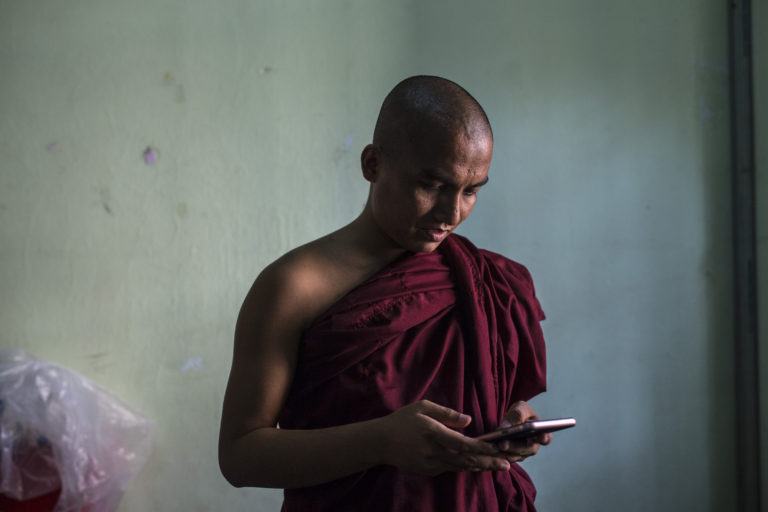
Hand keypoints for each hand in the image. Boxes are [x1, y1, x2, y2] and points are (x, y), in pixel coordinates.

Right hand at [376, 400, 511, 475]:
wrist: (381, 442)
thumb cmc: (403, 420)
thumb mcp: (423, 407)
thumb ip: (446, 413)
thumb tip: (468, 420)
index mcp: (433, 433)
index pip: (462, 443)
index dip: (481, 447)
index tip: (497, 447)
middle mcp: (434, 452)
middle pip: (466, 460)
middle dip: (488, 462)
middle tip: (507, 464)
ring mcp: (431, 464)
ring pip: (461, 467)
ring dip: (480, 467)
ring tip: (499, 466)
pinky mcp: (429, 471)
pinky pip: (451, 469)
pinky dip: (466, 467)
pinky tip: (478, 465)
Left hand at [495, 401, 551, 462]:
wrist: (511, 420)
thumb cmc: (520, 413)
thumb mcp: (520, 408)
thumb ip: (517, 414)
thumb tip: (506, 427)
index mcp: (541, 433)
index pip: (546, 438)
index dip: (544, 438)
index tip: (541, 437)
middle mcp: (533, 446)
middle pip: (527, 449)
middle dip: (515, 447)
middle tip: (503, 444)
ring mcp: (523, 453)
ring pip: (515, 456)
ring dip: (504, 452)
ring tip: (494, 446)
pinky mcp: (511, 457)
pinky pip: (505, 458)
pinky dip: (498, 454)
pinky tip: (490, 449)